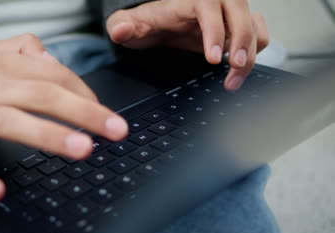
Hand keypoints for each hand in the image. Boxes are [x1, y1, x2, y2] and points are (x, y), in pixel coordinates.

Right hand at [0, 34, 127, 201]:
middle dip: (82, 112)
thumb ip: (23, 49)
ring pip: (9, 123)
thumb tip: (53, 58)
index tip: (105, 113)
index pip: (52, 75)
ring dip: (47, 136)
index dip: (83, 93)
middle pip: (40, 95)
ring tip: (81, 149)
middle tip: (114, 129)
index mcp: (0, 67)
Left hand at [106, 0, 269, 89]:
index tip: (214, 58)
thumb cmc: (149, 24)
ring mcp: (229, 14)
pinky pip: (258, 34)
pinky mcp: (238, 26)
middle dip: (242, 43)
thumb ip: (123, 26)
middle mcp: (215, 3)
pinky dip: (255, 53)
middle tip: (234, 69)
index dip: (215, 32)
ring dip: (250, 53)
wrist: (161, 25)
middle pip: (241, 14)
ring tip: (233, 79)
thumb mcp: (132, 25)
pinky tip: (237, 71)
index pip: (209, 8)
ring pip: (254, 26)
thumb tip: (119, 30)